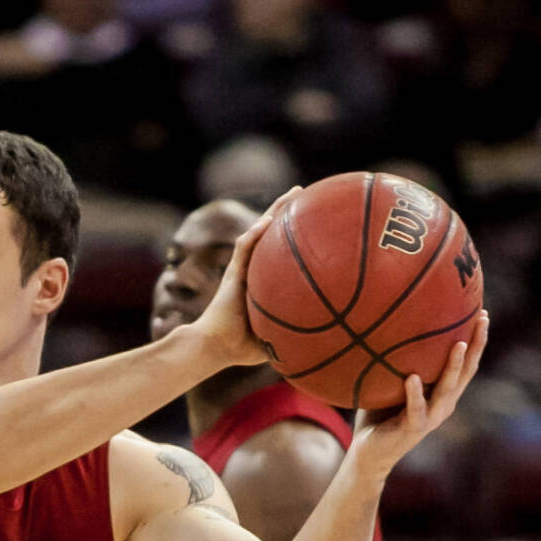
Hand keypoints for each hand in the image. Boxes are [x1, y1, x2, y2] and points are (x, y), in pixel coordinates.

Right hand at [181, 192, 296, 371]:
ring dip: (275, 211)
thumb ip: (294, 331)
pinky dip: (254, 233)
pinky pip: (244, 247)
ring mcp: (241, 269)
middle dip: (287, 212)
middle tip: (305, 194)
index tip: (314, 221)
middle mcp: (252, 270)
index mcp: (262, 281)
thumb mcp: (276, 336)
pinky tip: (267, 221)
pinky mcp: (232, 273)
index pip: (279, 252)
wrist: (215, 347)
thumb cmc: (241, 347)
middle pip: (271, 233)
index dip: (294, 235)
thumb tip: (325, 339)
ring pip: (259, 231)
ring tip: (295, 193)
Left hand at [349, 311, 488, 477]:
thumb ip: (398, 359)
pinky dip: (414, 393)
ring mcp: (430, 417)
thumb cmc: (379, 413)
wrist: (369, 453)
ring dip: (453, 366)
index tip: (483, 312)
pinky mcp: (412, 429)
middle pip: (466, 371)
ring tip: (459, 344)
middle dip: (476, 345)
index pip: (466, 363)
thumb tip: (390, 321)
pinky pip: (415, 409)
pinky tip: (412, 377)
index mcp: (443, 393)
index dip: (477, 339)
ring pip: (446, 389)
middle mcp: (443, 404)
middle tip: (483, 319)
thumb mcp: (392, 382)